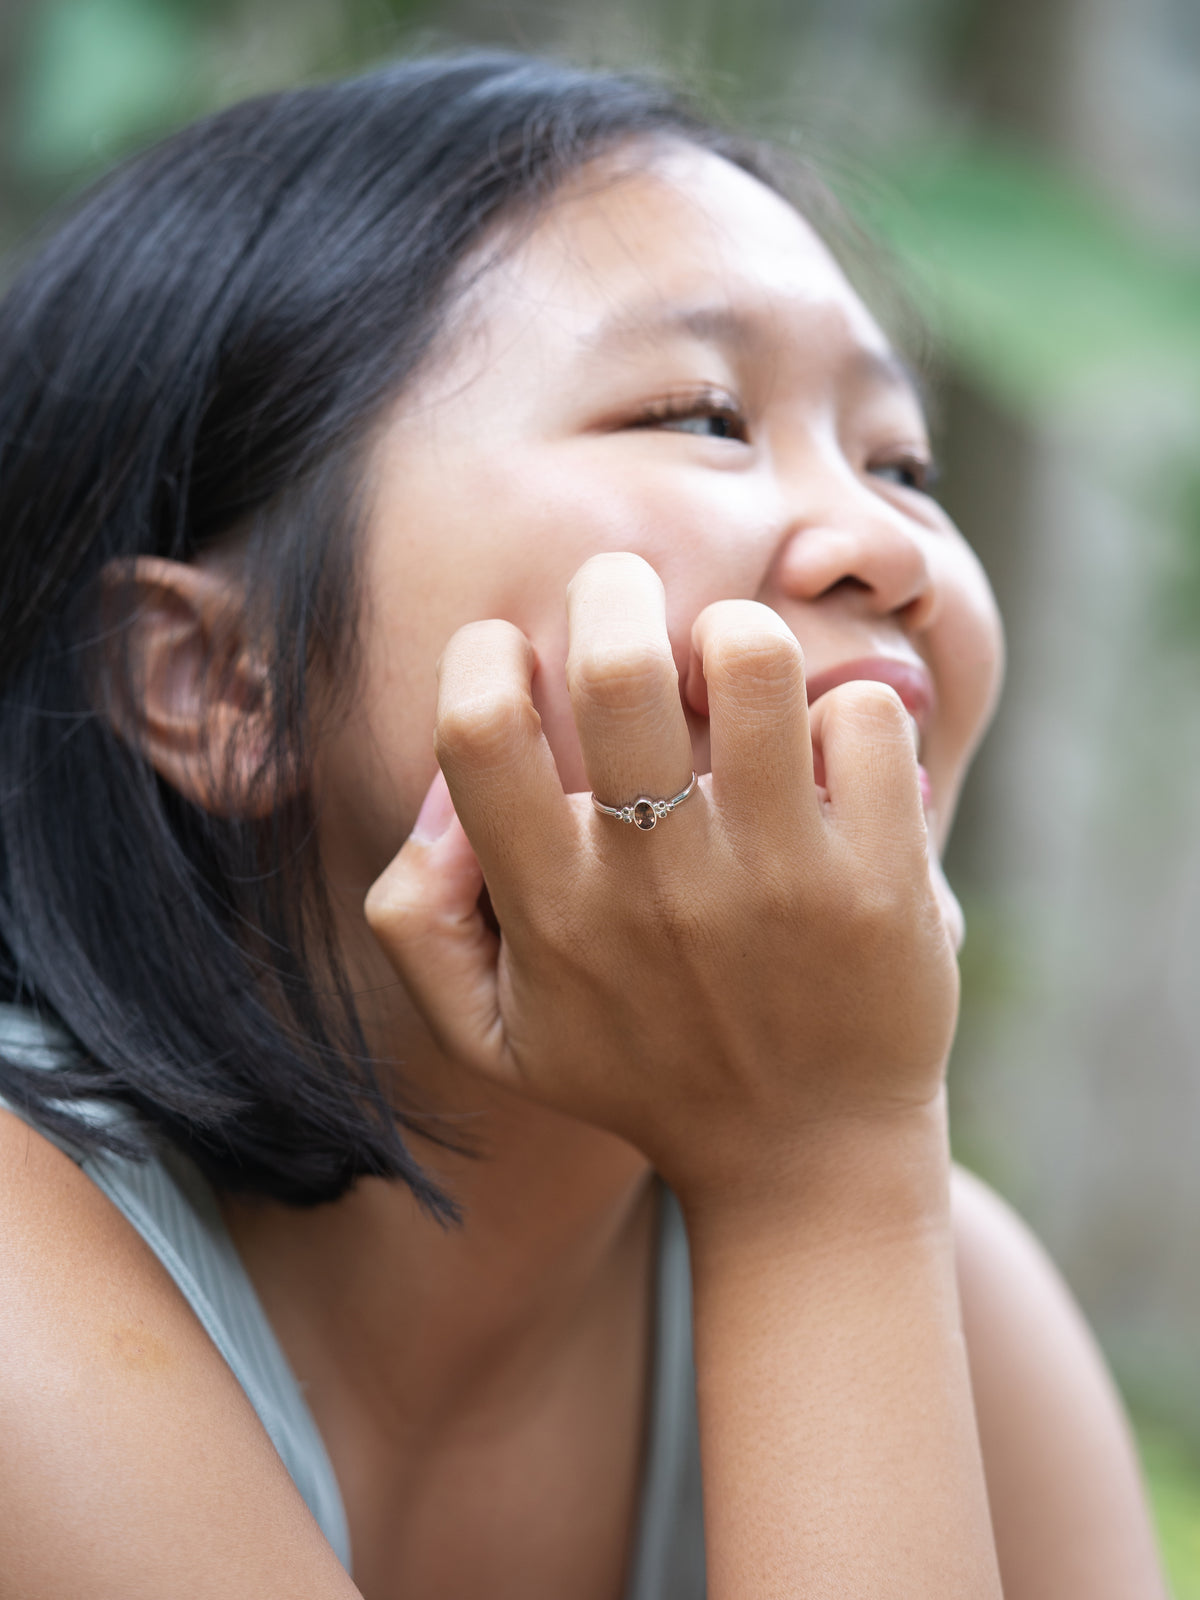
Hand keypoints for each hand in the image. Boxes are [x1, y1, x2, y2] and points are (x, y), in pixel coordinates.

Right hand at [365, 553, 958, 1206]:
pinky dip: (851, 711)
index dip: (486, 656)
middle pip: (620, 665)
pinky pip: (867, 716)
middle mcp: (658, 887)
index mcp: (553, 910)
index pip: (479, 729)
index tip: (524, 664)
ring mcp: (778, 879)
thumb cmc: (640, 1072)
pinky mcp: (881, 880)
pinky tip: (830, 761)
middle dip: (615, 591)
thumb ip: (416, 918)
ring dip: (738, 636)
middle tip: (631, 608)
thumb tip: (442, 798)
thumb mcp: (489, 1033)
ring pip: (755, 660)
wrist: (806, 1161)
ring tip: (734, 676)